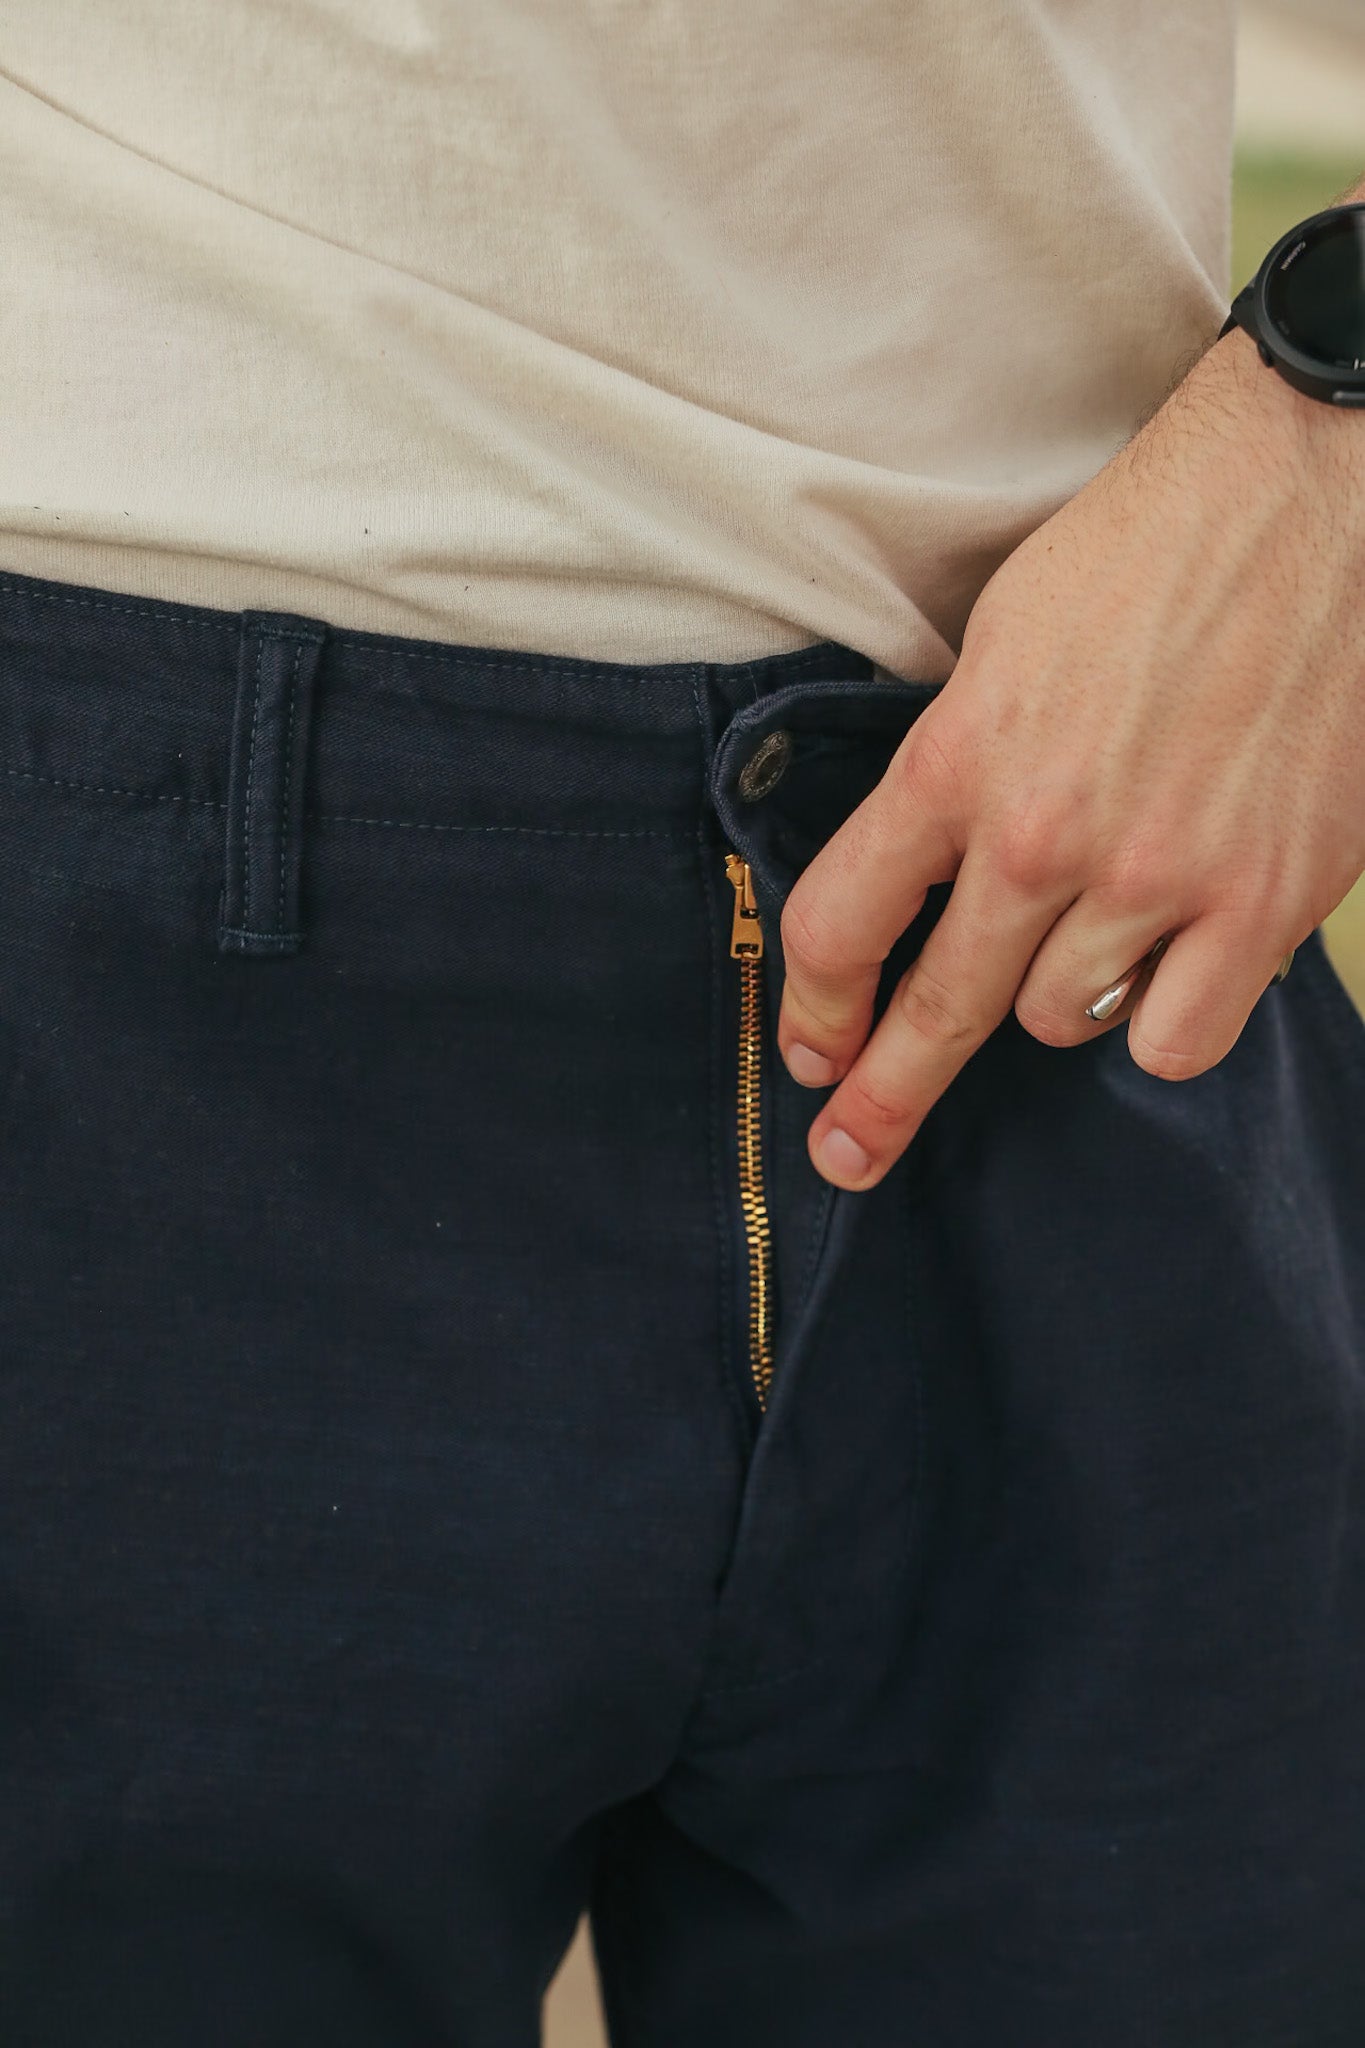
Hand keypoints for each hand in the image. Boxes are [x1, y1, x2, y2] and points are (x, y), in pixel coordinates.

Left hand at [778, 325, 1364, 1189]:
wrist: (1314, 489)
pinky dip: (1164, 1015)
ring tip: (1093, 923)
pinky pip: (1178, 1037)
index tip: (811, 1054)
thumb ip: (954, 772)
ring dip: (1058, 990)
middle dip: (884, 1093)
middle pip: (939, 1009)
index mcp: (961, 757)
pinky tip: (1172, 960)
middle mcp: (1047, 835)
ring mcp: (1161, 877)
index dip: (815, 1008)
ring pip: (1061, 1019)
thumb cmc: (1153, 546)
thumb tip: (930, 876)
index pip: (843, 922)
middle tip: (851, 1152)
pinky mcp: (1267, 900)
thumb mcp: (1001, 641)